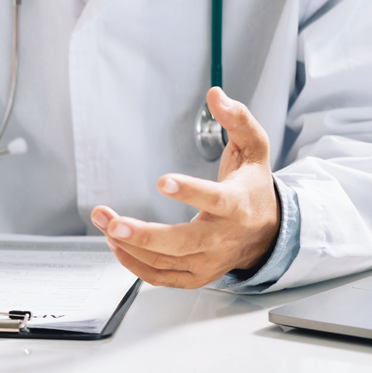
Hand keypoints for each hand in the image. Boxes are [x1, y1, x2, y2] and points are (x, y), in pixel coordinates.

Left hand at [91, 87, 279, 288]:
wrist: (268, 234)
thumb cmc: (253, 190)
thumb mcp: (254, 149)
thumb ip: (237, 120)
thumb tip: (216, 95)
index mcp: (237, 205)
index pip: (215, 200)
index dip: (189, 192)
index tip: (162, 180)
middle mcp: (222, 238)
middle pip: (182, 243)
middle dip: (144, 235)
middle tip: (113, 222)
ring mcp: (208, 261)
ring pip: (165, 262)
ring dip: (129, 245)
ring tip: (104, 222)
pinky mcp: (196, 275)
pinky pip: (161, 277)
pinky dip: (135, 265)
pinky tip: (115, 244)